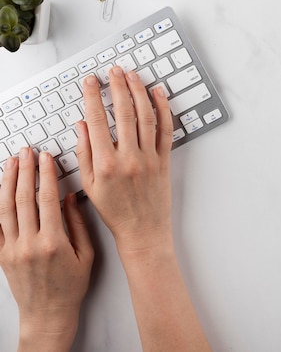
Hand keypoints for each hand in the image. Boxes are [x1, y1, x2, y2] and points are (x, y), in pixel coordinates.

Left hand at [0, 148, 93, 350]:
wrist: (48, 314)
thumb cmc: (71, 287)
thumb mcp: (86, 255)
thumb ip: (77, 224)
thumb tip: (69, 198)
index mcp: (53, 243)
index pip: (46, 199)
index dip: (46, 175)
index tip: (46, 158)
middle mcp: (29, 244)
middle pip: (23, 199)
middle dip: (25, 171)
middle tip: (26, 153)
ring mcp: (12, 250)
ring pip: (5, 208)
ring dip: (7, 182)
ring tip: (11, 164)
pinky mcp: (2, 255)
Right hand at [76, 66, 173, 252]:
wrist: (143, 231)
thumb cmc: (115, 212)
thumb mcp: (90, 185)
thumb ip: (84, 153)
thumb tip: (82, 125)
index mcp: (106, 164)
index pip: (98, 120)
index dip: (93, 96)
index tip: (91, 81)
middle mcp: (129, 158)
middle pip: (124, 113)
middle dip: (118, 87)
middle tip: (114, 71)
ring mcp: (149, 158)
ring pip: (146, 117)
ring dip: (140, 92)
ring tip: (133, 76)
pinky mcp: (165, 161)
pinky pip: (166, 130)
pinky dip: (163, 109)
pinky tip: (158, 94)